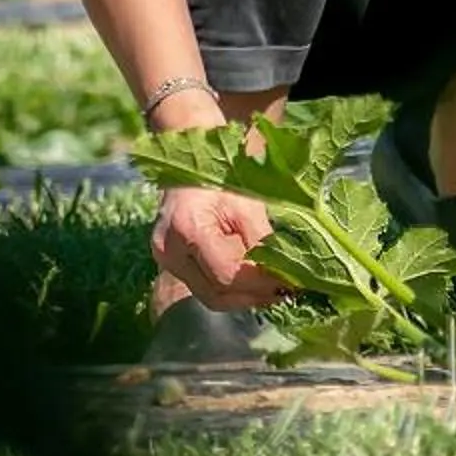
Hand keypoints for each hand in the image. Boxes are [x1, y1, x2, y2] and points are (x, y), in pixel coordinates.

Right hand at [151, 185, 287, 308]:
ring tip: (271, 287)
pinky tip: (251, 279)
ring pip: (210, 296)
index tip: (289, 283)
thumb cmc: (221, 172)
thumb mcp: (247, 203)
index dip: (260, 283)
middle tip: (284, 289)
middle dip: (254, 295)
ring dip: (243, 296)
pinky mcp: (171, 264)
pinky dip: (230, 288)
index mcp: (187, 228)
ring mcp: (166, 260)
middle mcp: (169, 251)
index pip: (227, 273)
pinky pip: (204, 287)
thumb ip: (263, 243)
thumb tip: (283, 276)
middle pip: (216, 292)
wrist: (190, 159)